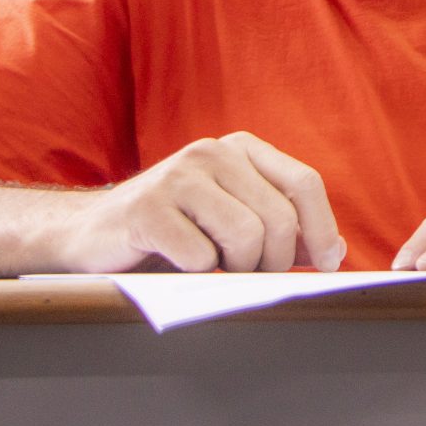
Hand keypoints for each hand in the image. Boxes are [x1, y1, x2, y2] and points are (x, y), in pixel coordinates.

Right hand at [58, 132, 344, 273]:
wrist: (91, 234)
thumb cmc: (173, 232)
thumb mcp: (233, 221)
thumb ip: (284, 231)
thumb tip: (335, 252)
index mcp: (241, 149)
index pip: (304, 184)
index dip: (322, 229)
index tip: (328, 265)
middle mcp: (213, 153)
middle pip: (279, 217)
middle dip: (274, 261)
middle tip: (250, 276)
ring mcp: (179, 176)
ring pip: (247, 236)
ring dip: (238, 269)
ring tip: (215, 269)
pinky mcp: (149, 208)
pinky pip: (201, 256)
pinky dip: (199, 274)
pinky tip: (181, 266)